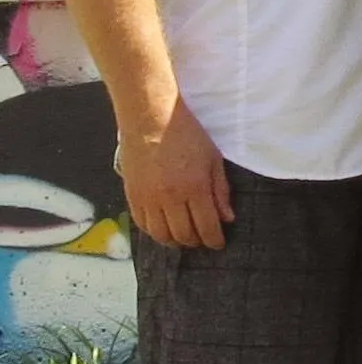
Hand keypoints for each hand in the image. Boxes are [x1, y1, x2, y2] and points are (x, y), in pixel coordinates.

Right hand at [117, 99, 234, 248]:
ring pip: (161, 235)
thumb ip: (221, 191)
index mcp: (195, 188)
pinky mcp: (132, 196)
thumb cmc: (187, 135)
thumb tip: (227, 218)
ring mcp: (148, 199)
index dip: (214, 240)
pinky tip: (164, 229)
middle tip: (203, 239)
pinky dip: (155, 232)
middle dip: (196, 242)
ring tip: (184, 237)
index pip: (206, 227)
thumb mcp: (213, 159)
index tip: (219, 244)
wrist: (151, 119)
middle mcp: (170, 198)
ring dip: (175, 241)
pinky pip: (142, 225)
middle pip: (184, 235)